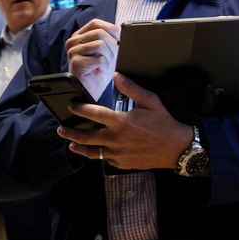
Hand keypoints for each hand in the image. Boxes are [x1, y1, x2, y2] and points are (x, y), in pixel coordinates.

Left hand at [57, 73, 193, 169]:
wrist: (176, 148)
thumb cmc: (164, 123)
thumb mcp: (150, 101)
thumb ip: (131, 89)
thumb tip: (117, 76)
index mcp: (121, 121)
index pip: (93, 114)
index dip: (79, 109)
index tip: (71, 106)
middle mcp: (116, 138)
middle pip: (85, 136)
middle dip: (70, 132)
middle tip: (61, 129)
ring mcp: (117, 153)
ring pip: (91, 152)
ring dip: (78, 147)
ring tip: (71, 143)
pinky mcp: (121, 163)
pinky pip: (105, 159)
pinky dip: (98, 154)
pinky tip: (95, 150)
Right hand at [65, 18, 119, 99]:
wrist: (92, 91)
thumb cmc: (99, 71)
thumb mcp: (107, 50)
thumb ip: (110, 37)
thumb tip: (121, 30)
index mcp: (79, 36)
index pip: (95, 23)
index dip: (110, 28)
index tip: (119, 38)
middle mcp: (73, 42)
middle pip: (100, 33)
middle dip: (112, 46)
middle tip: (111, 58)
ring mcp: (73, 52)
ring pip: (100, 44)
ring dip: (109, 57)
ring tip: (104, 65)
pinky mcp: (76, 63)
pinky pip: (99, 59)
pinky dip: (105, 66)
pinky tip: (99, 71)